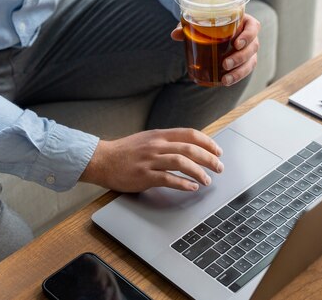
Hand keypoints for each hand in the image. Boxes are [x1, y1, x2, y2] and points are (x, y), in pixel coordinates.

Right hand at [80, 128, 223, 191]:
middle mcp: (157, 145)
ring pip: (181, 162)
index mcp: (159, 135)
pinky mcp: (144, 176)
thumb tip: (187, 146)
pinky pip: (168, 179)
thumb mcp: (147, 139)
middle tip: (219, 167)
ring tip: (208, 180)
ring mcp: (150, 160)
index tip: (218, 151)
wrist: (102, 159)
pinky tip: (192, 187)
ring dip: (198, 172)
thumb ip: (166, 141)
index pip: (190, 134)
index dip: (207, 142)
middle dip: (209, 158)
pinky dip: (183, 183)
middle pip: (190, 149)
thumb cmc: (125, 151)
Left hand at [171, 14, 260, 85]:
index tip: (236, 43)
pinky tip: (225, 82)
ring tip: (225, 80)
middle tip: (225, 64)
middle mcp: (249, 37)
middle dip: (240, 58)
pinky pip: (244, 70)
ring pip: (250, 62)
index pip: (253, 27)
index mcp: (244, 22)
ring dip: (239, 72)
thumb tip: (175, 35)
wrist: (213, 31)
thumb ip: (189, 26)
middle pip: (252, 47)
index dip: (248, 35)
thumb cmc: (210, 23)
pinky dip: (236, 77)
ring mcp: (248, 50)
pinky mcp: (244, 62)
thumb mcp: (200, 22)